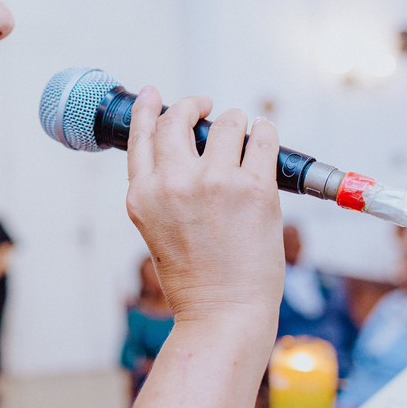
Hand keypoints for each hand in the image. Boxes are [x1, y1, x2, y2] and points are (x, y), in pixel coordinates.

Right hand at [125, 87, 283, 322]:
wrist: (223, 314)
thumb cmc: (195, 279)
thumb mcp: (158, 229)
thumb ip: (163, 190)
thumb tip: (187, 149)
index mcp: (142, 196)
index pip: (141, 135)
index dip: (149, 108)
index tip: (155, 94)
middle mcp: (173, 184)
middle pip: (178, 119)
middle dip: (193, 105)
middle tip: (206, 107)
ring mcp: (215, 183)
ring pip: (226, 122)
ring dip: (234, 121)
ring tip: (242, 132)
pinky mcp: (255, 189)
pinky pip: (263, 139)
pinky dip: (265, 131)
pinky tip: (264, 135)